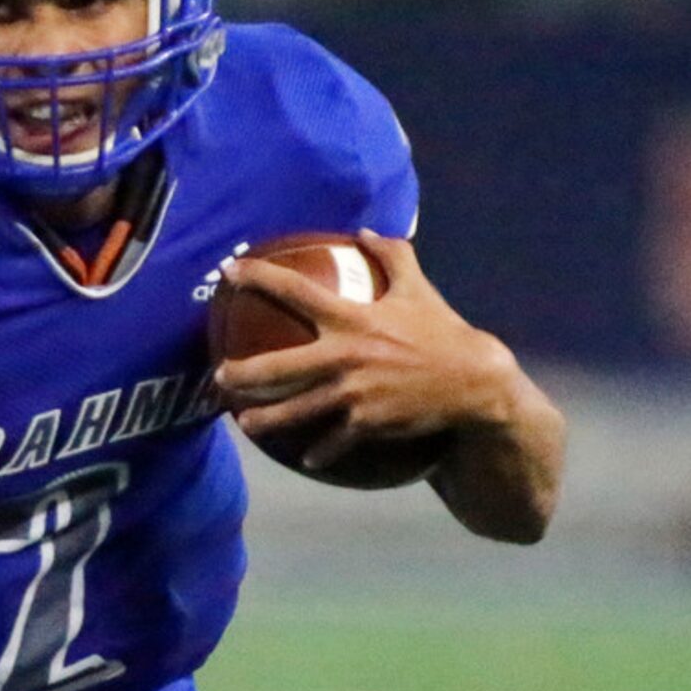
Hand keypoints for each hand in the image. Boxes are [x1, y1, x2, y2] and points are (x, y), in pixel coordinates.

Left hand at [214, 229, 521, 472]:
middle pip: (280, 366)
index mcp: (352, 319)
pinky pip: (334, 440)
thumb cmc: (443, 334)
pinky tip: (307, 458)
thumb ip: (392, 257)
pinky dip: (320, 450)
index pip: (295, 291)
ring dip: (267, 419)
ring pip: (297, 410)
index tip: (230, 271)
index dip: (259, 278)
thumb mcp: (419, 290)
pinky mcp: (366, 423)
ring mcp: (353, 393)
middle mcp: (345, 356)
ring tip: (244, 423)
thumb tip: (367, 231)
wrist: (473, 385)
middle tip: (218, 376)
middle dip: (243, 372)